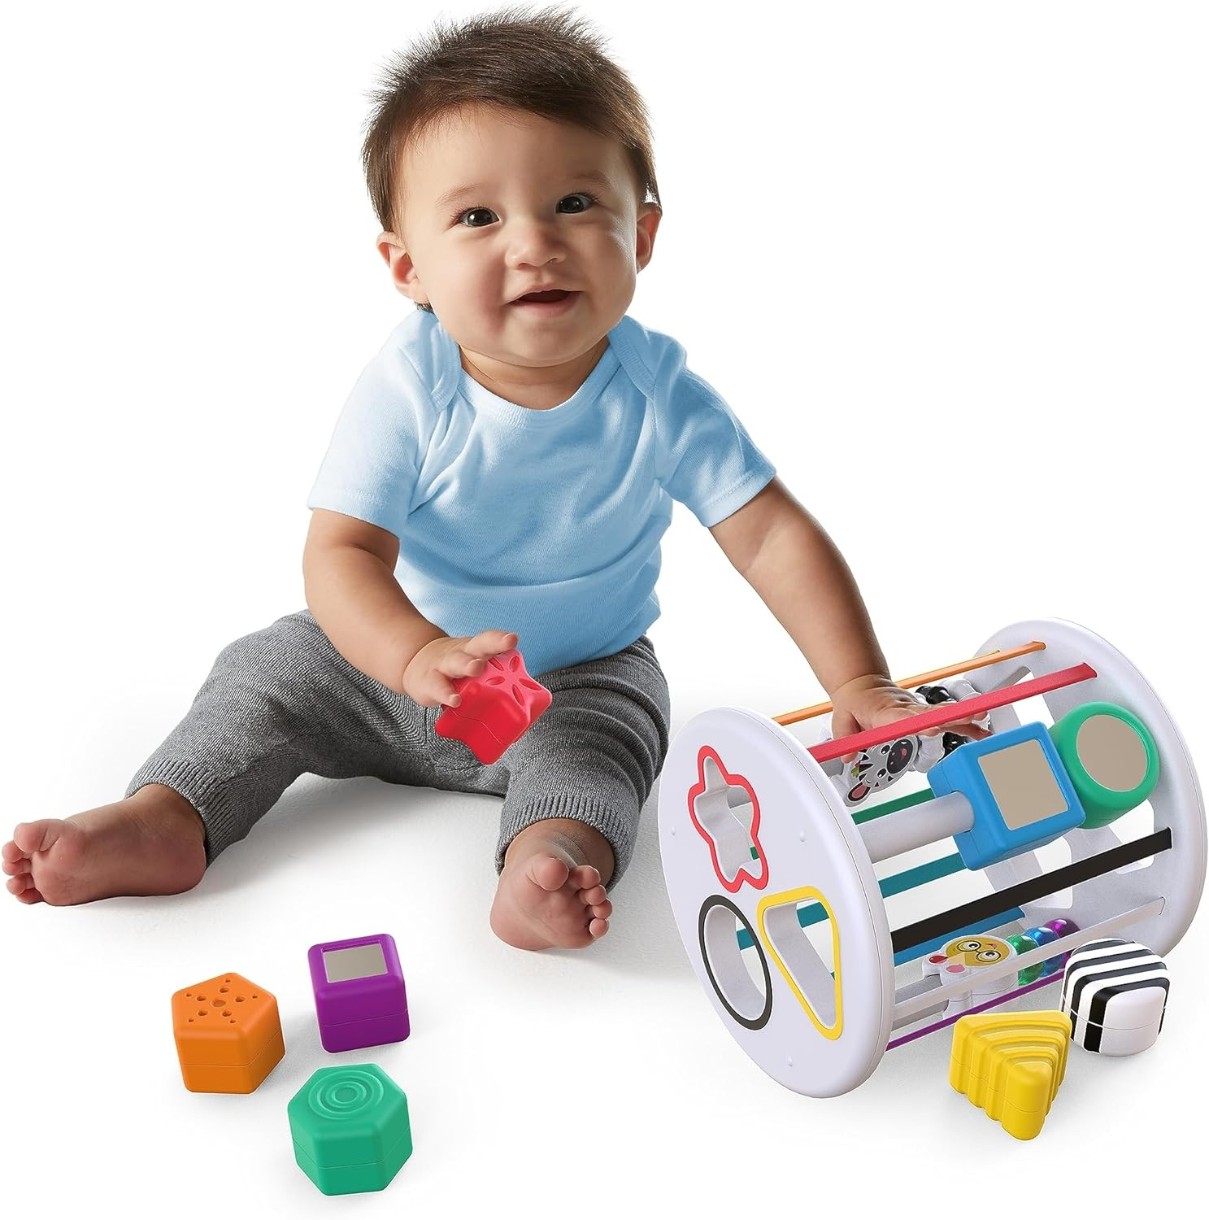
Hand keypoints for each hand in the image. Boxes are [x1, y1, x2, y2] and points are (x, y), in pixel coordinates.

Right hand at [402, 629, 518, 707]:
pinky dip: (446, 693)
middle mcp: (460, 653)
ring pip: (455, 662)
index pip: (489, 641)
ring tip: (476, 668)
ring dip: (466, 664)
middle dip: (491, 645)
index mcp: (474, 650)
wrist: (414, 665)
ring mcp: (442, 666)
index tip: (512, 639)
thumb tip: (527, 704)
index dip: (500, 640)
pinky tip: (455, 700)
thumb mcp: (471, 664)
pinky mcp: (428, 683)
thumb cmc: (453, 669)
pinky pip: (437, 688)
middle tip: (504, 645)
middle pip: (476, 646)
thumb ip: (494, 677)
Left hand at [829, 674, 990, 761]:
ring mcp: (917, 711)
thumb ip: (844, 738)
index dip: (918, 722)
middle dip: (951, 716)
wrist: (862, 686)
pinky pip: (947, 720)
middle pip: (930, 714)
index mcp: (885, 712)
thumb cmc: (855, 703)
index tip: (931, 727)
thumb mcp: (841, 719)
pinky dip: (965, 725)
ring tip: (983, 720)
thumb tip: (847, 755)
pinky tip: (983, 730)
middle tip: (972, 715)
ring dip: (963, 718)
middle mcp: (906, 710)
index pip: (903, 718)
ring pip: (942, 714)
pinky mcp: (925, 714)